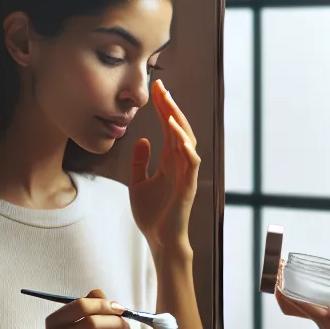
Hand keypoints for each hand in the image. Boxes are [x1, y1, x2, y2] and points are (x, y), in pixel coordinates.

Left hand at [128, 80, 200, 253]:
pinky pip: (191, 166)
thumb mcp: (138, 183)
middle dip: (170, 108)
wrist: (159, 240)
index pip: (167, 128)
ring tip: (169, 108)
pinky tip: (180, 139)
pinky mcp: (188, 189)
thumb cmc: (152, 214)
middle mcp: (180, 164)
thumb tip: (141, 140)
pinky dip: (187, 151)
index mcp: (168, 161)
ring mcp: (186, 175)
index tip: (156, 89)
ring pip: (187, 143)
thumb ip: (140, 162)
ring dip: (179, 125)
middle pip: (178, 129)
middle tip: (161, 88)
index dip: (162, 108)